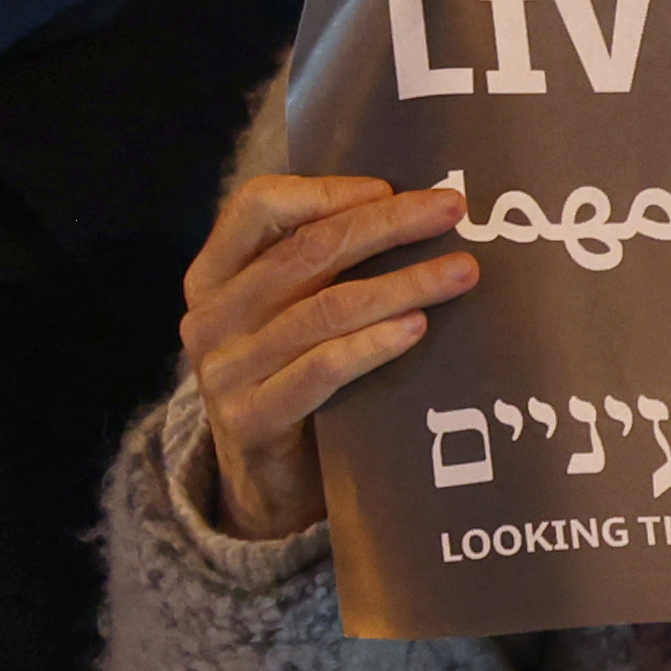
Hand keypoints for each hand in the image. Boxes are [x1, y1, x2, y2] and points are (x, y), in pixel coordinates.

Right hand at [181, 171, 476, 540]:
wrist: (263, 483)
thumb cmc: (290, 377)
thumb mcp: (286, 313)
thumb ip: (317, 267)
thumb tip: (411, 206)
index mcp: (212, 275)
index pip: (257, 206)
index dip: (325, 190)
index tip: (390, 187)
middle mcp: (210, 318)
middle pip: (304, 251)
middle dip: (386, 225)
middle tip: (452, 210)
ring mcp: (225, 371)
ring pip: (323, 309)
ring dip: (401, 284)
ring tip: (459, 272)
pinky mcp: (252, 419)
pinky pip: (321, 370)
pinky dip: (372, 344)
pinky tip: (415, 327)